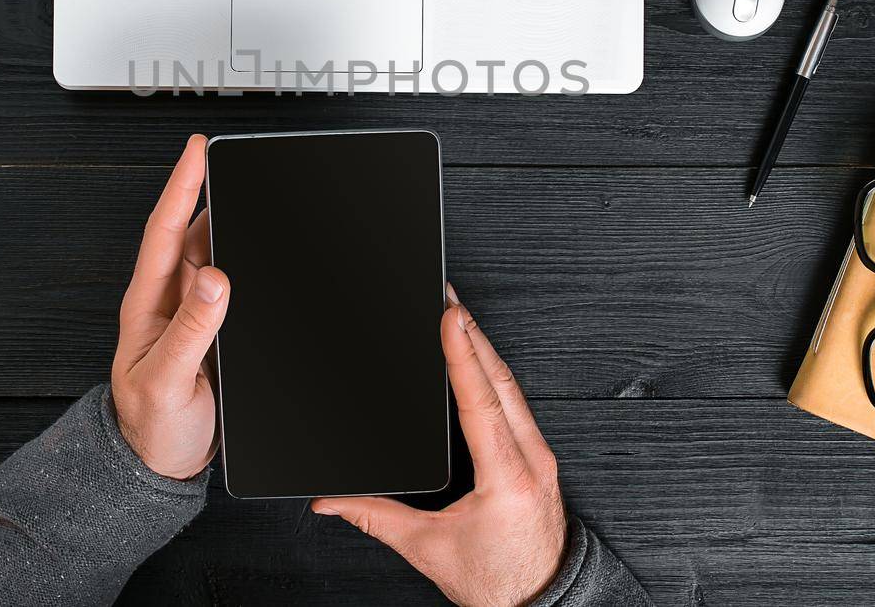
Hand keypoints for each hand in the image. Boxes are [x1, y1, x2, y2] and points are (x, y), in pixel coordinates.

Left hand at [110, 134, 229, 479]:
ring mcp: (193, 314)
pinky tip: (265, 255)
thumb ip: (190, 332)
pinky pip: (235, 286)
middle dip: (213, 194)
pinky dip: (249, 264)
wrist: (161, 464)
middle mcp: (169, 301)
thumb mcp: (165, 382)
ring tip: (260, 203)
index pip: (163, 233)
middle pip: (193, 234)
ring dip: (234, 229)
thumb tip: (215, 279)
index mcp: (147, 305)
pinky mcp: (216, 330)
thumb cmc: (149, 428)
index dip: (180, 188)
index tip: (196, 151)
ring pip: (217, 256)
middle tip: (238, 165)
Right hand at [312, 288, 567, 606]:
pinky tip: (481, 360)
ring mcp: (541, 457)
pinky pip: (519, 403)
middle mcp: (532, 461)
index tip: (451, 317)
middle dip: (474, 334)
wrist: (542, 602)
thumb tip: (331, 501)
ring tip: (460, 317)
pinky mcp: (540, 459)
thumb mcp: (428, 549)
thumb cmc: (498, 582)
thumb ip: (376, 517)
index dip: (464, 354)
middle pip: (502, 381)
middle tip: (448, 298)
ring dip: (486, 350)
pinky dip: (496, 375)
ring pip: (514, 388)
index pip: (482, 401)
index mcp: (507, 478)